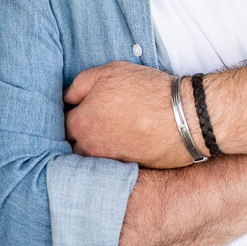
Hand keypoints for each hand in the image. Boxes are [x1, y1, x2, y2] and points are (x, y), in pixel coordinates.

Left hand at [64, 61, 191, 167]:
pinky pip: (110, 169)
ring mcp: (108, 164)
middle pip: (71, 147)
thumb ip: (80, 84)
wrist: (184, 115)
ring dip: (93, 151)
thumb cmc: (147, 90)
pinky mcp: (127, 173)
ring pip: (90, 161)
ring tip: (107, 137)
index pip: (61, 124)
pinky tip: (122, 147)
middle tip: (91, 125)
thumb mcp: (110, 72)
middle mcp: (90, 149)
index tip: (76, 111)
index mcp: (82, 123)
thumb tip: (66, 97)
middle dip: (77, 137)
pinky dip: (111, 161)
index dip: (69, 115)